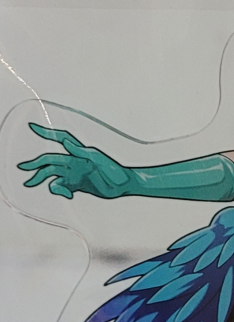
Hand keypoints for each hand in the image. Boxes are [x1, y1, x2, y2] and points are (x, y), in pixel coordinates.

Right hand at [17, 123, 131, 199]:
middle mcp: (73, 162)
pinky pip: (61, 187)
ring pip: (52, 174)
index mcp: (77, 152)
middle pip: (49, 161)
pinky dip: (59, 191)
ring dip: (40, 178)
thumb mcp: (98, 158)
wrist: (123, 185)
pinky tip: (67, 195)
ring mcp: (73, 174)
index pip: (59, 139)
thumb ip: (81, 151)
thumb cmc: (114, 170)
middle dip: (34, 163)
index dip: (46, 133)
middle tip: (22, 167)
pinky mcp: (76, 185)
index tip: (32, 126)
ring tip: (29, 183)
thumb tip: (66, 141)